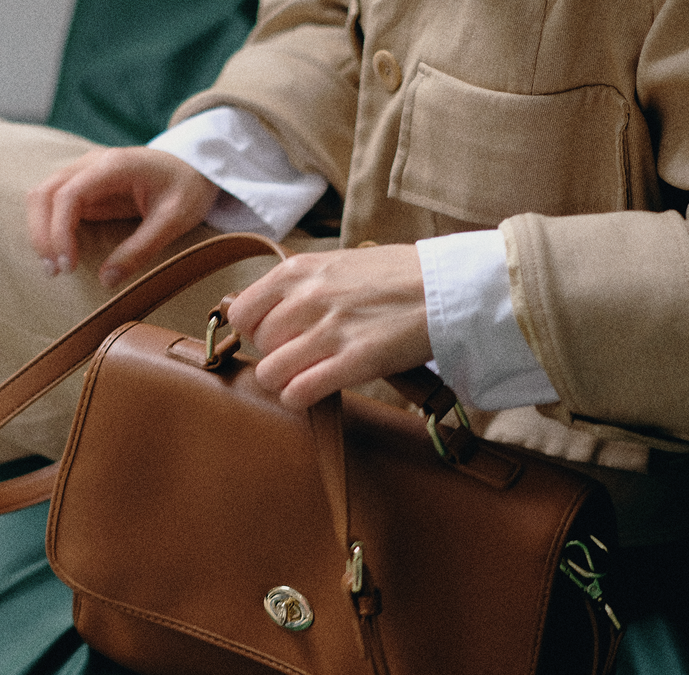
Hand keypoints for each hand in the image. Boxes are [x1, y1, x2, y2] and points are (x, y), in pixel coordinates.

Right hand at [26, 147, 219, 286]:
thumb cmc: (187, 188)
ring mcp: (85, 173)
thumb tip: (106, 280)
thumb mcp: (173, 220)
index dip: (60, 231)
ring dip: (40, 231)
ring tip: (53, 268)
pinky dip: (50, 227)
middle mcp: (92, 164)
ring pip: (43, 196)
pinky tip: (60, 253)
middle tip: (54, 272)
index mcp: (114, 166)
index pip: (69, 194)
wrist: (194, 167)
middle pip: (44, 192)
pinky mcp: (86, 186)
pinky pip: (55, 203)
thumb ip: (141, 249)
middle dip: (42, 234)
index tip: (68, 266)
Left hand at [225, 245, 432, 409]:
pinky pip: (300, 391)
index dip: (256, 330)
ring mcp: (331, 329)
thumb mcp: (337, 264)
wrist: (446, 287)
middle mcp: (308, 297)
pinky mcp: (355, 360)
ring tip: (306, 377)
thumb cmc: (396, 277)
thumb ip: (301, 285)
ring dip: (285, 381)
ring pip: (272, 372)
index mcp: (299, 270)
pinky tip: (313, 392)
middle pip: (259, 345)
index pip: (242, 312)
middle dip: (276, 356)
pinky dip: (299, 397)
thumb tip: (269, 312)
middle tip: (302, 357)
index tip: (276, 336)